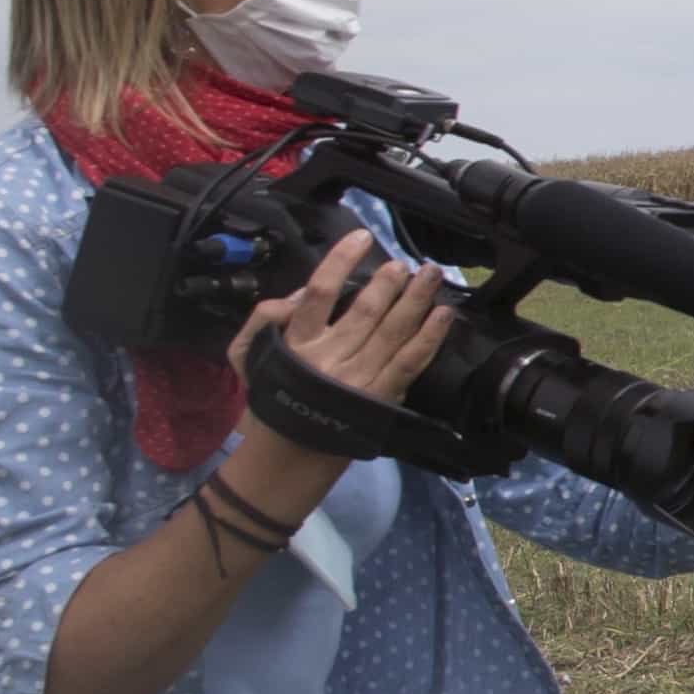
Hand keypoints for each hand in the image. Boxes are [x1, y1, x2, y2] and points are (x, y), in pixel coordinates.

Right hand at [227, 232, 453, 496]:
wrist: (289, 456)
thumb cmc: (272, 402)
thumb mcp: (249, 357)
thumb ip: (265, 321)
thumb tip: (294, 297)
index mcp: (298, 342)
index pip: (318, 291)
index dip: (340, 260)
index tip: (359, 237)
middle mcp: (331, 356)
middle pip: (365, 309)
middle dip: (390, 282)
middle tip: (407, 262)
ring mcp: (360, 376)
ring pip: (392, 329)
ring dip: (416, 299)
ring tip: (431, 275)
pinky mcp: (382, 396)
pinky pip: (411, 361)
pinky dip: (430, 337)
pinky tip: (444, 315)